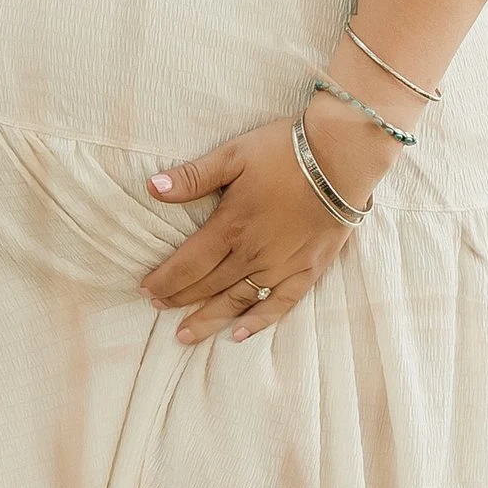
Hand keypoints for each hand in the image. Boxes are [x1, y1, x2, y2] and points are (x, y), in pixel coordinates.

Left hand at [141, 102, 391, 343]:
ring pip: (237, 301)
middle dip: (179, 299)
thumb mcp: (233, 155)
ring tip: (185, 336)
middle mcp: (252, 254)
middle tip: (157, 308)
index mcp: (230, 227)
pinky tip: (239, 334)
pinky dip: (258, 322)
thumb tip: (152, 188)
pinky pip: (279, 304)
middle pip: (207, 286)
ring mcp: (281, 266)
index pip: (187, 264)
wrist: (341, 157)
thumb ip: (193, 176)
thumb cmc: (285, 151)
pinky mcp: (308, 270)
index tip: (145, 289)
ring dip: (209, 319)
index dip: (164, 280)